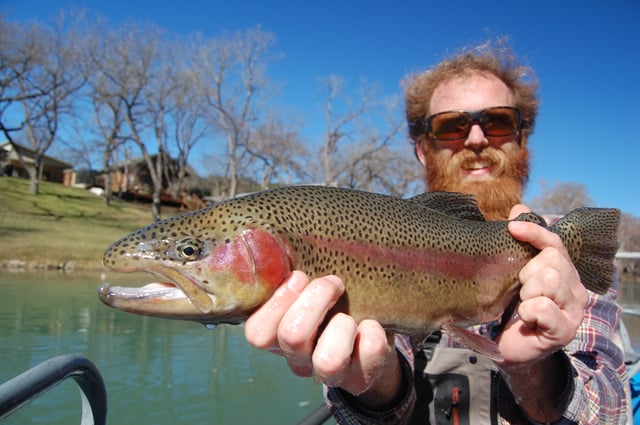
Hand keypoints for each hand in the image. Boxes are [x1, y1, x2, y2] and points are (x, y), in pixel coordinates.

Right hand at [244, 271, 401, 405]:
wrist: (369, 343)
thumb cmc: (334, 306)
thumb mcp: (311, 293)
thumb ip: (297, 280)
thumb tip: (291, 248)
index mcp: (278, 339)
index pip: (258, 333)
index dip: (278, 301)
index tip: (300, 276)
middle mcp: (298, 361)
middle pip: (292, 336)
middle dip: (316, 299)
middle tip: (333, 283)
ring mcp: (328, 375)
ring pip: (328, 359)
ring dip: (342, 325)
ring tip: (350, 315)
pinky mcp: (360, 380)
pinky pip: (368, 354)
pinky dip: (373, 333)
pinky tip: (371, 325)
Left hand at [497, 205, 587, 364]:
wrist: (511, 347)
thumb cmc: (512, 308)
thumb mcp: (513, 274)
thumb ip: (520, 244)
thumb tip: (519, 208)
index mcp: (563, 271)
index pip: (554, 243)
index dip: (534, 232)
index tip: (511, 227)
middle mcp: (574, 288)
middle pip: (550, 262)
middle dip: (526, 273)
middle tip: (520, 291)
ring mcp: (573, 309)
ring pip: (548, 281)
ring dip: (526, 293)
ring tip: (523, 306)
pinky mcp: (564, 330)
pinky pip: (542, 308)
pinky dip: (528, 312)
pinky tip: (527, 320)